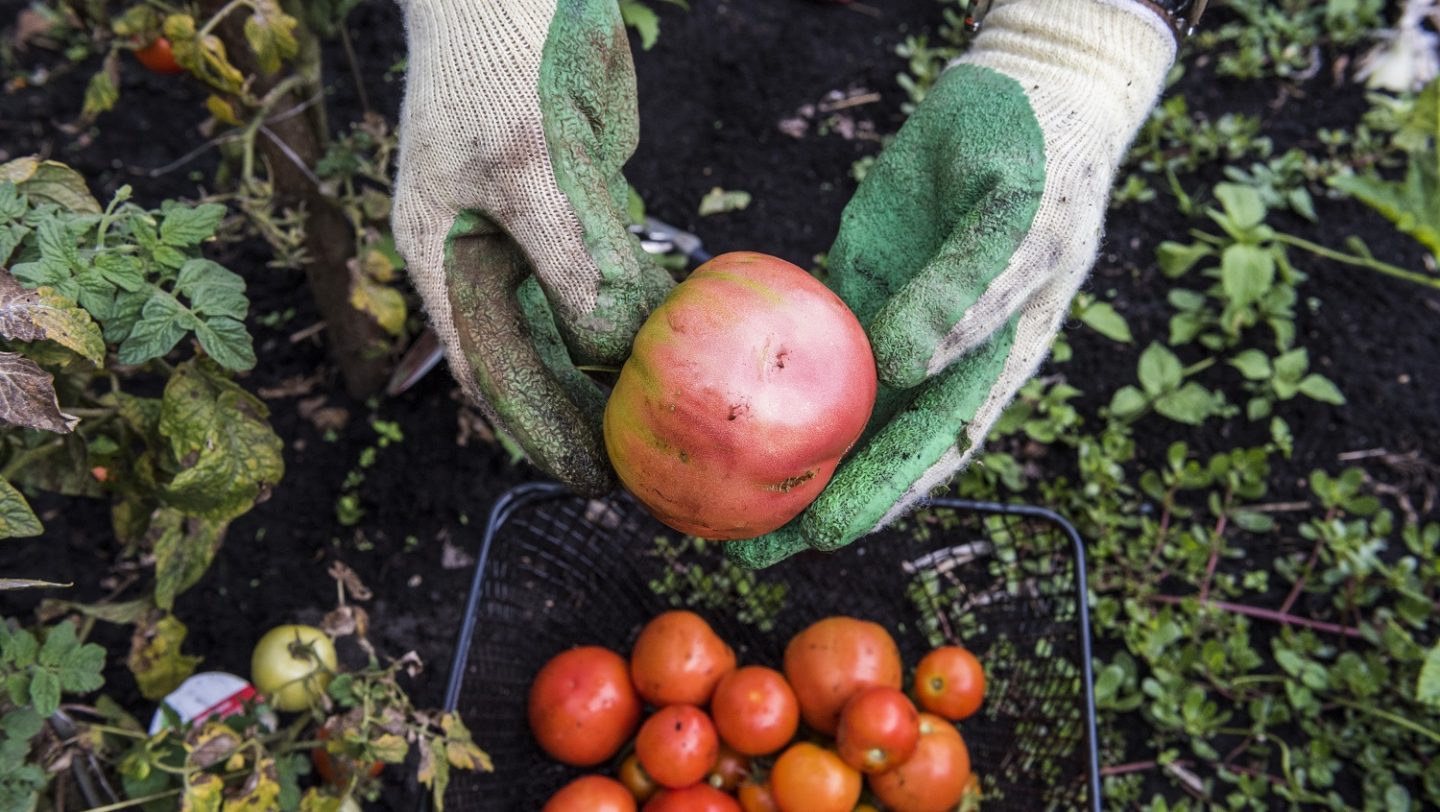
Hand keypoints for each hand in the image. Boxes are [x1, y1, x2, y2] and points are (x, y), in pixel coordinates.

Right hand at [392, 0, 671, 495]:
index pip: (493, 374)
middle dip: (589, 415)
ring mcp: (533, 230)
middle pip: (538, 362)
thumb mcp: (533, 165)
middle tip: (653, 466)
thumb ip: (574, 261)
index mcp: (447, 260)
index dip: (543, 433)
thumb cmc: (502, 57)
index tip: (598, 481)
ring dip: (621, 372)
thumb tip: (616, 348)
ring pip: (579, 325)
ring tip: (674, 423)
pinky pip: (614, 275)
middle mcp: (485, 257)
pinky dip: (643, 310)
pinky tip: (683, 340)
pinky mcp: (580, 202)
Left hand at [727, 0, 1178, 566]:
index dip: (877, 496)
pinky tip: (716, 399)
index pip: (928, 448)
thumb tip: (897, 365)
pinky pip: (802, 342)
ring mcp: (890, 329)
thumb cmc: (1041, 159)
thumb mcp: (1018, 222)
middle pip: (867, 450)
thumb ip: (962, 296)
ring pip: (826, 409)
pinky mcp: (853, 290)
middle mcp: (935, 363)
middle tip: (741, 545)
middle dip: (808, 502)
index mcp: (988, 366)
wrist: (1022, 94)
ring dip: (776, 455)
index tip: (822, 534)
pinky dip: (763, 374)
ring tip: (710, 496)